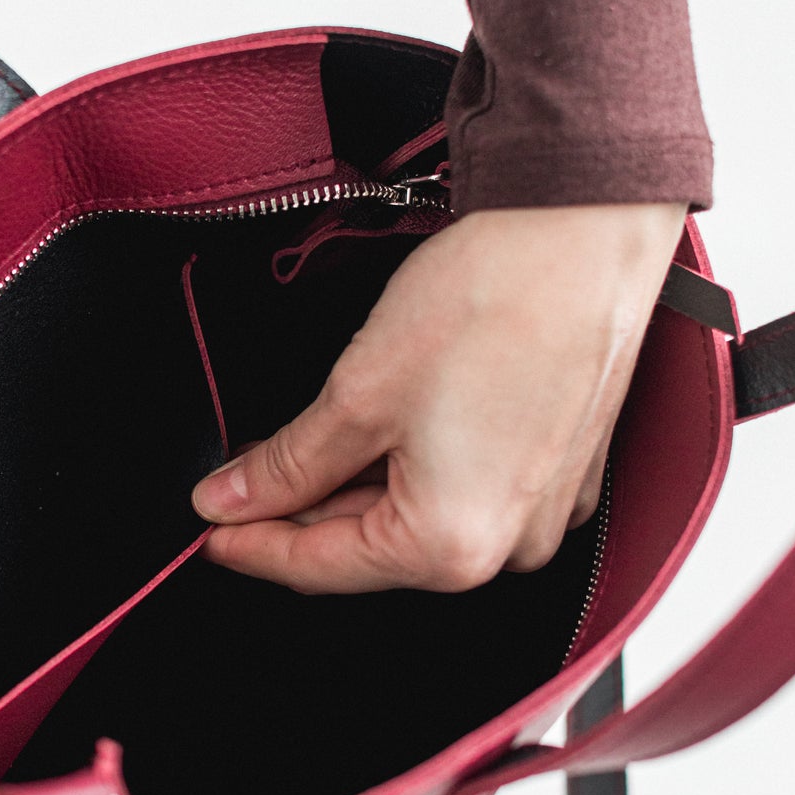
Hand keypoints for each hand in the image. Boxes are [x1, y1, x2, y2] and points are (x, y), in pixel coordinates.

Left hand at [191, 202, 686, 593]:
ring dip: (354, 490)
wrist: (586, 226)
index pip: (320, 568)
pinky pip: (465, 493)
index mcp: (453, 548)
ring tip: (302, 446)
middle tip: (240, 483)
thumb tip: (230, 501)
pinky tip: (378, 431)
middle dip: (299, 516)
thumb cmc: (493, 301)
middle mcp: (508, 548)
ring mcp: (543, 513)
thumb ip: (286, 467)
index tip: (207, 533)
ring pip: (415, 521)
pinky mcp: (561, 474)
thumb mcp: (356, 395)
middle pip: (370, 549)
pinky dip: (411, 470)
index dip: (250, 547)